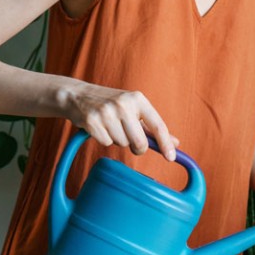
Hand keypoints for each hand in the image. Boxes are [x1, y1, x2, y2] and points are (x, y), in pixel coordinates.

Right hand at [61, 84, 177, 161]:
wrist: (78, 96)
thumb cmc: (112, 105)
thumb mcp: (134, 110)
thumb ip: (153, 128)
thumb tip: (175, 143)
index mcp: (138, 99)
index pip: (157, 125)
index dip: (165, 143)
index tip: (171, 158)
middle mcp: (124, 104)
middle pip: (139, 142)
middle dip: (137, 147)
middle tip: (132, 142)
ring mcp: (107, 112)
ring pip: (122, 143)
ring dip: (118, 140)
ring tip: (111, 126)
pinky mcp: (92, 121)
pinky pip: (106, 143)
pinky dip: (104, 139)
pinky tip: (100, 128)